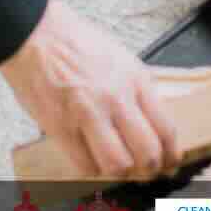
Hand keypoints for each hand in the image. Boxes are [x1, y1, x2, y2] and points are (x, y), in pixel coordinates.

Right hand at [0, 0, 177, 182]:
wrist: (38, 36)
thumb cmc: (79, 44)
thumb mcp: (121, 59)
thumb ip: (136, 90)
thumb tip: (150, 125)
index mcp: (136, 79)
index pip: (166, 127)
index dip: (171, 154)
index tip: (171, 163)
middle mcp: (117, 98)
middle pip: (147, 152)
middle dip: (151, 169)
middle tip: (149, 174)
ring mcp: (89, 114)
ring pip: (117, 164)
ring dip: (120, 173)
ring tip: (119, 169)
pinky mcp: (61, 128)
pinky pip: (84, 165)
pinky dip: (91, 170)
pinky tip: (91, 161)